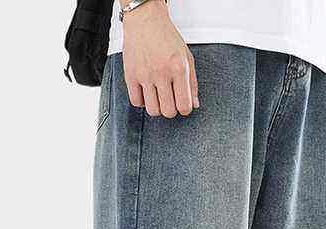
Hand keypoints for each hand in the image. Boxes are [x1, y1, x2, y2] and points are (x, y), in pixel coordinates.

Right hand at [121, 0, 198, 117]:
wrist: (145, 19)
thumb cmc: (166, 36)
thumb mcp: (187, 56)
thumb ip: (192, 82)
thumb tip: (194, 104)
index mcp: (178, 68)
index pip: (184, 105)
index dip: (184, 109)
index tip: (182, 104)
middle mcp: (162, 72)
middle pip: (168, 111)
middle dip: (171, 110)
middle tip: (170, 100)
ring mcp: (145, 75)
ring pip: (152, 110)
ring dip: (157, 107)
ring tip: (158, 97)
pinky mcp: (131, 75)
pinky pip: (136, 102)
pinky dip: (142, 101)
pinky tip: (146, 92)